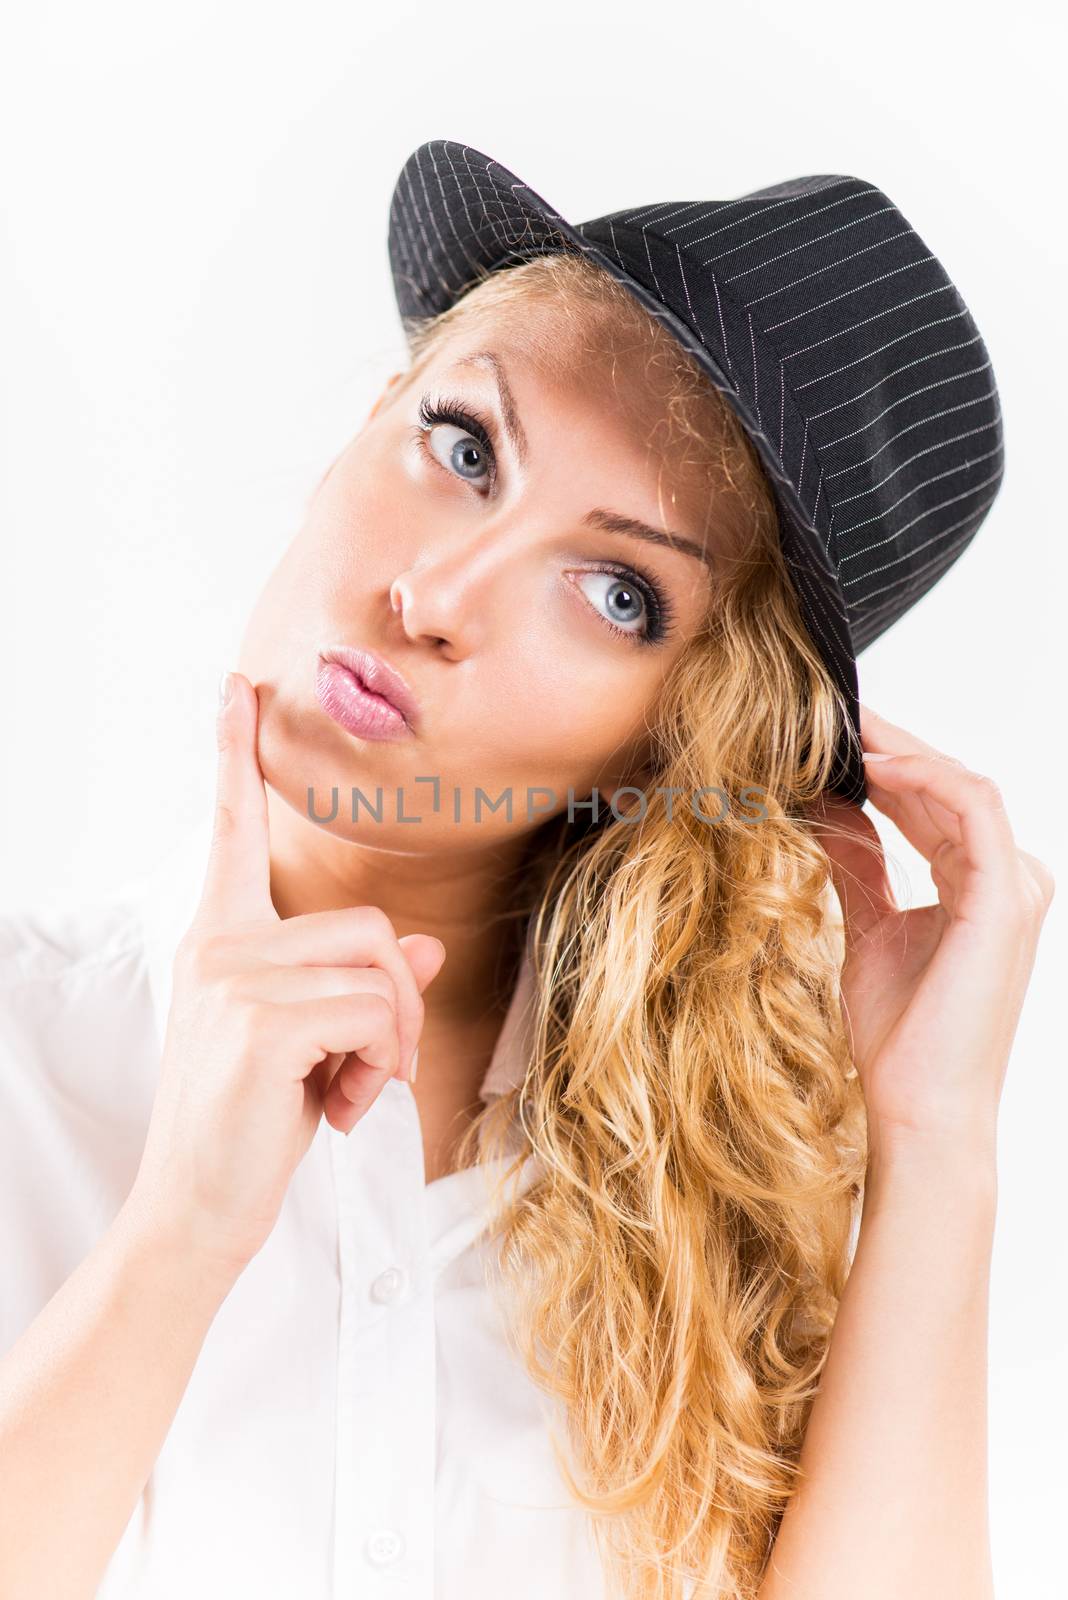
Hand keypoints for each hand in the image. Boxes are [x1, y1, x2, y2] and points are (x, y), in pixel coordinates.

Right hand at [128, 671, 446, 1273]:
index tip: (236, 689)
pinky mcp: (262, 1021)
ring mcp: (235, 980)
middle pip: (370, 926)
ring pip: (382, 969)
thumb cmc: (248, 1125)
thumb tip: (423, 949)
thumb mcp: (308, 1044)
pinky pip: (376, 1012)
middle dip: (397, 1003)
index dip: (234, 757)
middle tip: (371, 1068)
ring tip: (347, 1091)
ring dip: (392, 1042)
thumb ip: (358, 987)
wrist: (194, 1211)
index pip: (229, 830)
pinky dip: (382, 1067)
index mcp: (221, 939)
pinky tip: (336, 1108)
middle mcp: (220, 946)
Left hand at [804, 705, 1054, 1153]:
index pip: (933, 802)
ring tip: (846, 729)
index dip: (885, 764)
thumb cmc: (902, 1034)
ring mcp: (1013, 885)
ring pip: (963, 785)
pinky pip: (973, 808)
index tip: (831, 736)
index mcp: (977, 883)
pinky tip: (877, 767)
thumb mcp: (867, 926)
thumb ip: (856, 864)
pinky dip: (926, 779)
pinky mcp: (1005, 897)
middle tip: (832, 712)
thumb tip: (825, 808)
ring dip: (904, 751)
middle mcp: (1004, 877)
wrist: (919, 1104)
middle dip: (890, 745)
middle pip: (949, 785)